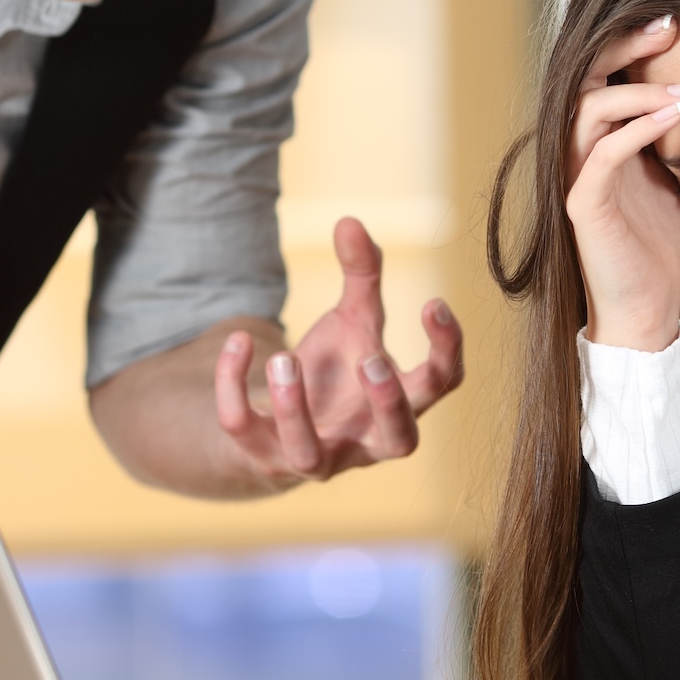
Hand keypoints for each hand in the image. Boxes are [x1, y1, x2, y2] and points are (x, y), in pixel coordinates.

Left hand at [212, 218, 463, 482]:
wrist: (278, 425)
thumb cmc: (333, 371)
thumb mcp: (351, 321)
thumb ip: (362, 275)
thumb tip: (350, 221)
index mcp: (399, 403)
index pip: (442, 385)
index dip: (446, 350)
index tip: (432, 303)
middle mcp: (365, 441)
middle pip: (400, 441)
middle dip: (387, 403)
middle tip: (369, 360)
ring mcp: (315, 457)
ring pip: (309, 455)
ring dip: (294, 407)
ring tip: (284, 357)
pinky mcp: (264, 458)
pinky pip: (243, 430)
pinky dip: (234, 385)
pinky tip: (237, 341)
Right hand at [566, 15, 679, 350]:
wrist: (645, 309)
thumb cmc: (659, 246)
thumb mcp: (672, 177)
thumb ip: (672, 136)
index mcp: (599, 138)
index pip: (602, 72)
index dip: (630, 42)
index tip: (677, 22)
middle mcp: (580, 150)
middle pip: (585, 74)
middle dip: (626, 44)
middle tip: (672, 26)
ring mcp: (577, 175)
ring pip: (590, 107)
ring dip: (641, 91)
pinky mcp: (583, 204)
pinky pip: (603, 154)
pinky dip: (637, 129)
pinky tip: (673, 117)